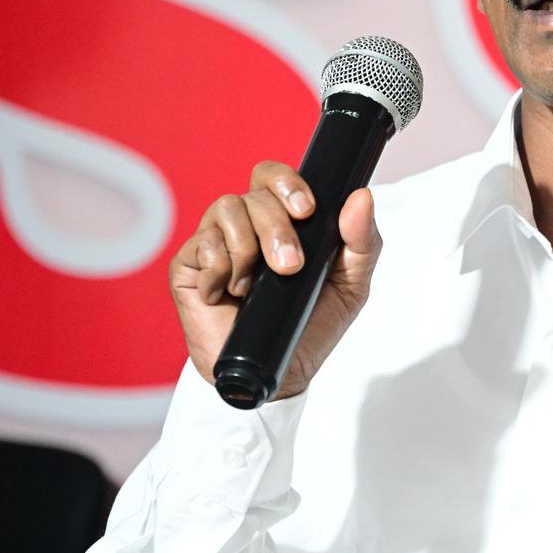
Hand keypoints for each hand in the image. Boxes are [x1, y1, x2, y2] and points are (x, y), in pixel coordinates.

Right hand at [168, 160, 380, 397]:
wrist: (281, 375)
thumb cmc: (312, 327)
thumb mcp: (351, 286)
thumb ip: (362, 242)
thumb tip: (361, 197)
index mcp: (280, 222)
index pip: (272, 177)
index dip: (286, 182)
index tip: (307, 210)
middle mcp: (245, 226)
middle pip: (253, 194)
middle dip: (276, 227)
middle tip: (290, 267)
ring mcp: (214, 244)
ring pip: (226, 209)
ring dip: (248, 247)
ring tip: (256, 285)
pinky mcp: (190, 267)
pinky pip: (202, 245)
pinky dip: (221, 268)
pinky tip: (230, 293)